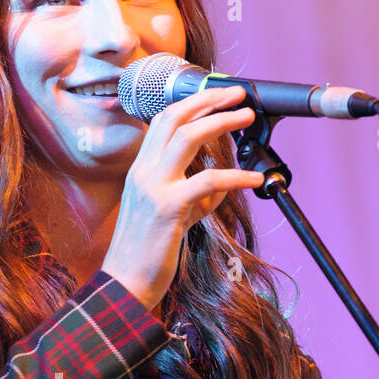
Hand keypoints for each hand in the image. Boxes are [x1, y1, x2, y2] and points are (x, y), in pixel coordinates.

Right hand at [100, 84, 262, 313]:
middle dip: (208, 100)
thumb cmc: (146, 253)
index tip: (217, 96)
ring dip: (221, 122)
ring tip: (246, 117)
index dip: (191, 104)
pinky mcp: (168, 208)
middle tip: (237, 94)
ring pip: (188, 138)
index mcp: (141, 171)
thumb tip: (222, 185)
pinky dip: (236, 177)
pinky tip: (254, 179)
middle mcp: (143, 173)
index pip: (162, 122)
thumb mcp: (171, 216)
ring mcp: (153, 188)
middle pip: (174, 118)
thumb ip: (194, 197)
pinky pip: (208, 181)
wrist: (124, 284)